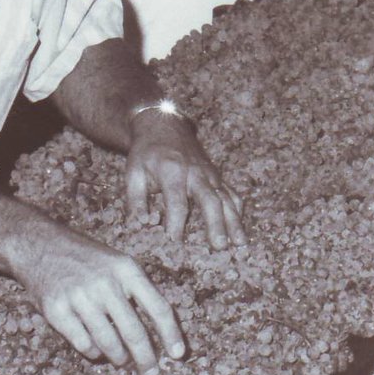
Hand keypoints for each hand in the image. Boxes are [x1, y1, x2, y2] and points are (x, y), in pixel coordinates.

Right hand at [12, 216, 184, 374]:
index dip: (171, 334)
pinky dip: (93, 352)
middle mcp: (104, 283)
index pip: (158, 307)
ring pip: (109, 342)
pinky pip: (83, 343)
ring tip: (123, 362)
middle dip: (146, 359)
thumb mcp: (116, 262)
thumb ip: (136, 290)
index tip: (179, 355)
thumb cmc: (85, 258)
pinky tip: (96, 350)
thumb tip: (159, 332)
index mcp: (125, 269)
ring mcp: (79, 296)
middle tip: (152, 374)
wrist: (39, 245)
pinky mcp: (57, 310)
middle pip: (134, 332)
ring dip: (119, 358)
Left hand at [127, 110, 245, 247]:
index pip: (176, 201)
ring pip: (226, 198)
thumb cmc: (147, 154)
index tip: (175, 243)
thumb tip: (139, 226)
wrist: (165, 127)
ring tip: (239, 244)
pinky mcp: (218, 177)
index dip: (176, 222)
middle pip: (210, 200)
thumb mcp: (133, 173)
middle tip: (219, 247)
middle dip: (216, 224)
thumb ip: (135, 201)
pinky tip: (240, 231)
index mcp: (172, 171)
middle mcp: (195, 173)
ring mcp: (210, 174)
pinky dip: (238, 212)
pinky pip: (232, 194)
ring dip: (234, 222)